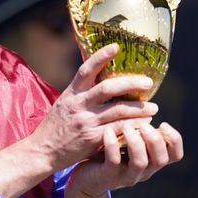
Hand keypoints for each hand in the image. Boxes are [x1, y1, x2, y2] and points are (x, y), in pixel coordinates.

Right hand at [29, 43, 158, 170]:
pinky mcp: (92, 138)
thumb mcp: (64, 104)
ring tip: (154, 108)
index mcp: (71, 93)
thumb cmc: (56, 126)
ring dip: (139, 109)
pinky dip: (133, 126)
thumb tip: (102, 80)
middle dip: (131, 83)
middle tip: (148, 83)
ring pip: (118, 110)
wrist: (43, 150)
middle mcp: (78, 105)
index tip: (116, 46)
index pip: (86, 70)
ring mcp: (86, 121)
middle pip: (108, 88)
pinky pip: (118, 129)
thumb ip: (81, 94)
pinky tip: (144, 125)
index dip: (101, 57)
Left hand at [68, 121, 183, 196]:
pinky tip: (107, 130)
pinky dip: (112, 145)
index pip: (175, 155)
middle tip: (142, 124)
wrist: (85, 177)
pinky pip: (114, 162)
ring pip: (141, 162)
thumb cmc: (107, 152)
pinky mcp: (107, 176)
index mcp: (151, 160)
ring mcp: (126, 175)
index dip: (174, 139)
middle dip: (154, 139)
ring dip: (136, 142)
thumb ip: (137, 125)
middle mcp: (143, 170)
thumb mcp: (126, 140)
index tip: (163, 122)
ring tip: (126, 126)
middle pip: (161, 158)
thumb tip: (141, 93)